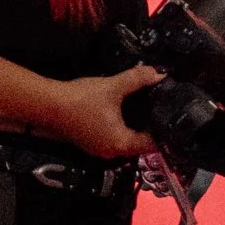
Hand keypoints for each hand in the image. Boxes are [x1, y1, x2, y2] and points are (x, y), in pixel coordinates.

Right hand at [44, 63, 164, 162]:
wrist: (48, 104)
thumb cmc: (82, 99)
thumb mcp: (113, 87)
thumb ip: (138, 79)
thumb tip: (160, 73)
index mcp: (122, 143)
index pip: (153, 144)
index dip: (165, 132)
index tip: (175, 118)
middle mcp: (113, 152)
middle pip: (140, 143)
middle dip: (151, 127)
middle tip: (164, 109)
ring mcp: (99, 149)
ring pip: (126, 141)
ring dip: (135, 127)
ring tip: (148, 109)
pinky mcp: (90, 143)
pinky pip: (113, 138)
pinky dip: (121, 127)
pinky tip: (123, 112)